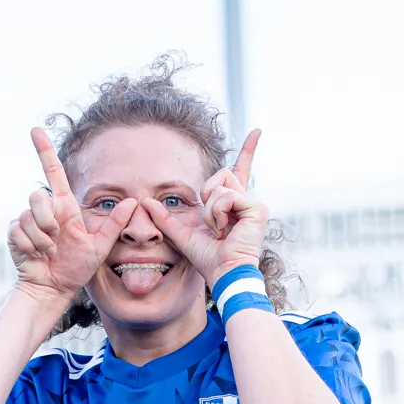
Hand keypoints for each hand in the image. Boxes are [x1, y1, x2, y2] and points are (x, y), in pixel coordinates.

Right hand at [9, 128, 138, 304]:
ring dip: (41, 238)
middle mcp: (45, 211)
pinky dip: (30, 246)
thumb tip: (132, 201)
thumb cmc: (76, 268)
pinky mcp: (15, 234)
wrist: (53, 288)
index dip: (44, 151)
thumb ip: (114, 224)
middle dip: (46, 218)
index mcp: (64, 207)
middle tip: (56, 236)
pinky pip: (18, 231)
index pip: (53, 172)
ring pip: (27, 216)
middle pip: (37, 196)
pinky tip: (37, 256)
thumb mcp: (100, 247)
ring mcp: (27, 222)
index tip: (35, 130)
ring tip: (49, 252)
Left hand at [146, 129, 265, 285]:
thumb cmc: (207, 258)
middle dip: (208, 196)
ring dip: (211, 209)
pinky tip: (224, 229)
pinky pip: (226, 196)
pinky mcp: (256, 208)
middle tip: (212, 224)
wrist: (222, 273)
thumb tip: (146, 201)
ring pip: (221, 185)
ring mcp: (253, 204)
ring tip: (218, 229)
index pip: (239, 171)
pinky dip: (218, 213)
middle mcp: (245, 200)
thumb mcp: (181, 234)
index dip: (249, 150)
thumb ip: (165, 217)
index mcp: (232, 204)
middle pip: (220, 174)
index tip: (258, 130)